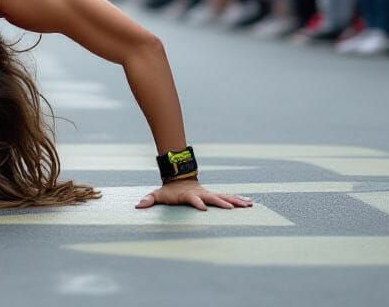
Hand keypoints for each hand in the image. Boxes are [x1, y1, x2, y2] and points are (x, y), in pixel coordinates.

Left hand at [136, 180, 252, 210]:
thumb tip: (137, 205)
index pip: (193, 199)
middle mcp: (201, 193)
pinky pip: (229, 197)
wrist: (180, 179)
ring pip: (224, 196)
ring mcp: (209, 194)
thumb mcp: (159, 194)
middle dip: (221, 203)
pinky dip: (239, 200)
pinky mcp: (215, 195)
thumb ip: (149, 199)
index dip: (197, 203)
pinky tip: (250, 203)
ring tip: (248, 205)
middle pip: (213, 198)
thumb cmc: (170, 191)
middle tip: (232, 208)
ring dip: (235, 201)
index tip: (203, 209)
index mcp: (189, 195)